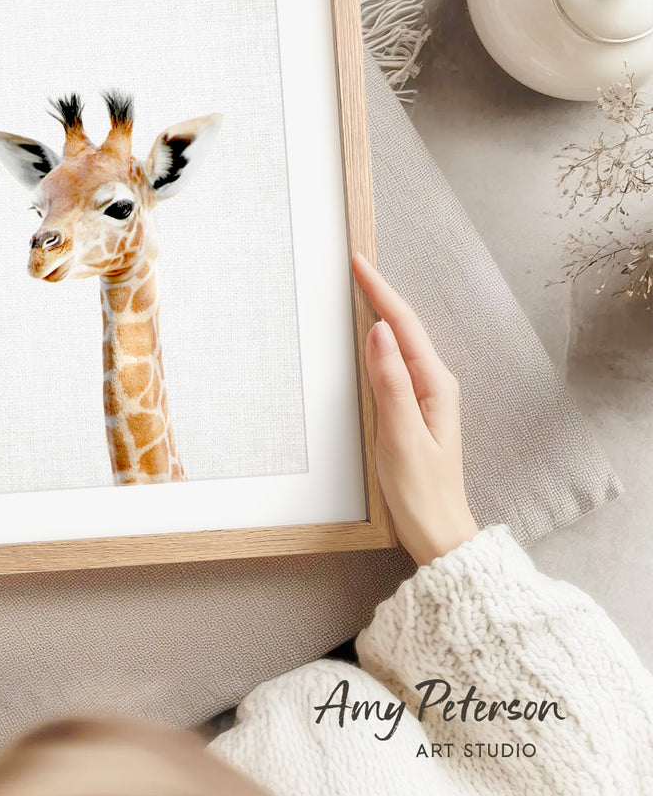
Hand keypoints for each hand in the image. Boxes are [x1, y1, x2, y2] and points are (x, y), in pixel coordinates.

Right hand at [352, 253, 477, 566]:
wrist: (438, 532)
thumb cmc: (421, 492)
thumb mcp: (401, 435)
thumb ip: (390, 383)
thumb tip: (380, 333)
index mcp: (434, 385)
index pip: (404, 326)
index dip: (380, 292)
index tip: (359, 263)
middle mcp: (434, 384)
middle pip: (404, 326)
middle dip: (380, 293)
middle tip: (355, 265)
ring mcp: (426, 396)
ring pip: (400, 342)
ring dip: (381, 313)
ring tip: (360, 288)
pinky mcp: (414, 409)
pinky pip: (395, 363)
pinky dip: (379, 341)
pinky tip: (369, 337)